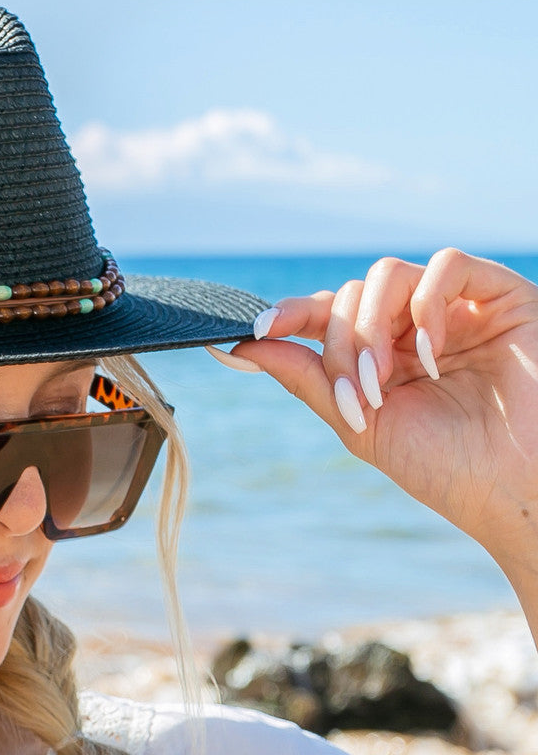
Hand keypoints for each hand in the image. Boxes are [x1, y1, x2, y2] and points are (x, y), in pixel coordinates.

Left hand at [213, 249, 537, 584]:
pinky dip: (426, 304)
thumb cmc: (446, 466)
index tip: (258, 329)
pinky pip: (449, 265)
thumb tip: (243, 344)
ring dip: (371, 327)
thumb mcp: (360, 423)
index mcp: (384, 355)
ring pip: (388, 275)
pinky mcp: (502, 297)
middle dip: (341, 344)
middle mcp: (417, 326)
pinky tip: (431, 354)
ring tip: (385, 380)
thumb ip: (308, 379)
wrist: (516, 490)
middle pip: (351, 296)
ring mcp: (458, 308)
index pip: (329, 315)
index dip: (291, 314)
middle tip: (359, 392)